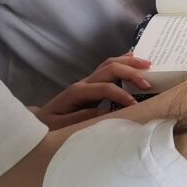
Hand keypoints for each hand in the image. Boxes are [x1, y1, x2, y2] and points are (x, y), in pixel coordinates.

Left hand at [33, 52, 152, 128]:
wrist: (38, 122)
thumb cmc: (49, 126)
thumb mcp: (61, 126)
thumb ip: (81, 118)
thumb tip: (103, 111)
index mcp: (77, 93)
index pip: (104, 88)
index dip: (120, 94)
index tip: (134, 104)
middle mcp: (83, 83)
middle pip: (110, 69)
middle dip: (130, 73)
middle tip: (148, 82)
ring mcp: (87, 81)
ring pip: (110, 64)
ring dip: (129, 62)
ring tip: (148, 64)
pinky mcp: (91, 84)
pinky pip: (108, 68)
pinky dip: (122, 61)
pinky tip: (134, 59)